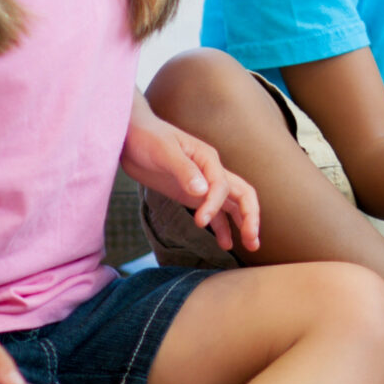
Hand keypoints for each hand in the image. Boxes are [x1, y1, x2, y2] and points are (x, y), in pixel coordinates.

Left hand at [127, 115, 259, 252]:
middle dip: (250, 217)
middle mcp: (212, 172)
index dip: (215, 206)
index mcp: (208, 159)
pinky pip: (215, 212)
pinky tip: (225, 244)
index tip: (200, 222)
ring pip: (233, 204)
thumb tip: (202, 191)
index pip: (222, 186)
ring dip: (243, 223)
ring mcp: (204, 184)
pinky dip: (222, 227)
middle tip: (251, 241)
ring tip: (250, 246)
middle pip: (242, 194)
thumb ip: (184, 170)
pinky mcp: (193, 194)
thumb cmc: (148, 138)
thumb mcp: (164, 151)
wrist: (132, 137)